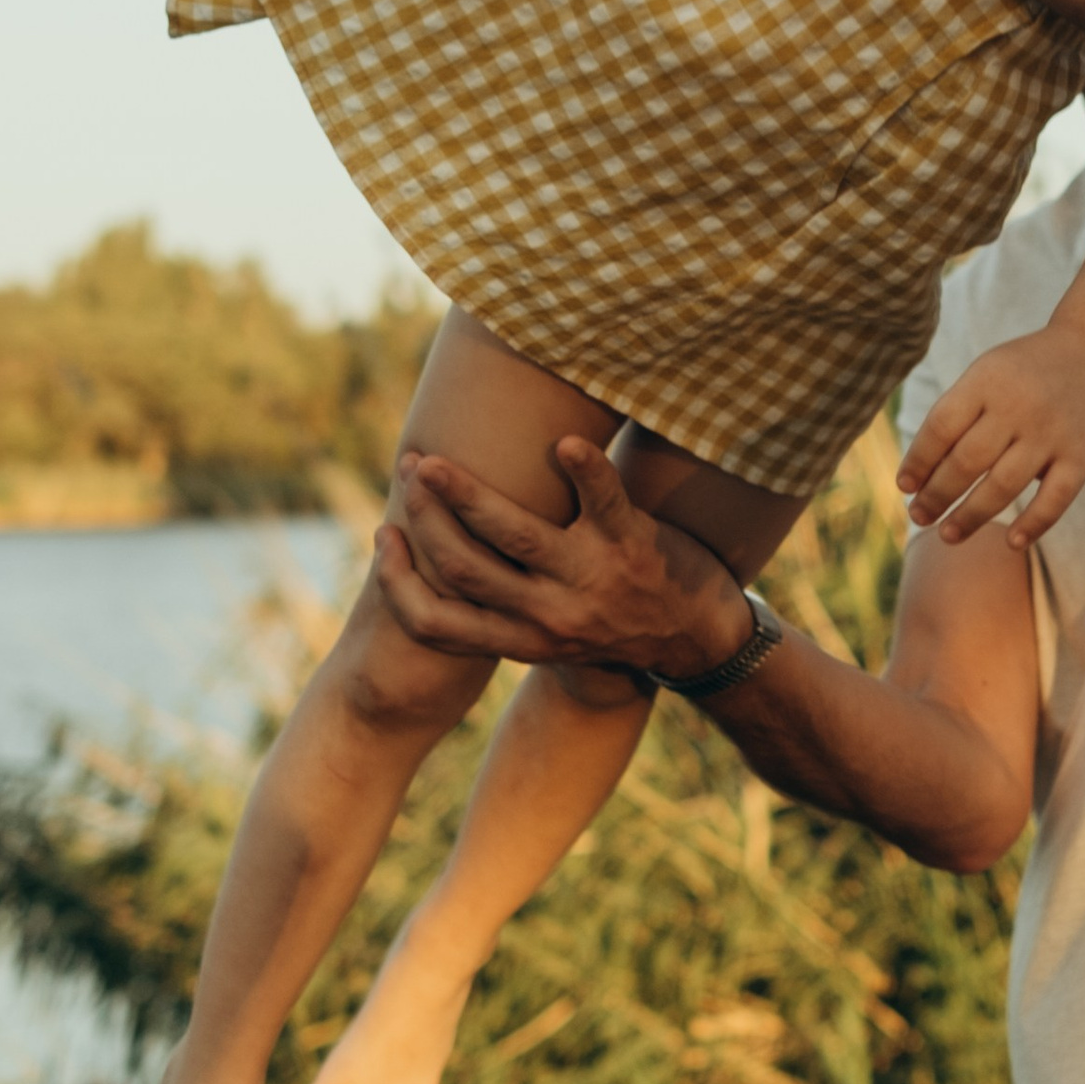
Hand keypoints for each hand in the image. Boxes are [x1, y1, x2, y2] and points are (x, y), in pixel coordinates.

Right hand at [375, 438, 748, 684]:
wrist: (700, 638)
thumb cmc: (610, 623)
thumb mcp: (549, 636)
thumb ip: (501, 609)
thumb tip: (434, 557)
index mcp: (523, 642)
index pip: (437, 624)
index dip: (398, 581)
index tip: (384, 534)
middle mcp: (551, 616)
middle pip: (464, 568)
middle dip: (426, 516)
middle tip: (411, 469)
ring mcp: (591, 578)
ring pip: (514, 533)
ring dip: (468, 491)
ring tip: (435, 457)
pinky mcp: (632, 543)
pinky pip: (603, 497)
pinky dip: (583, 466)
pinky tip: (564, 441)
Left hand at [896, 321, 1084, 547]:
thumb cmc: (1027, 370)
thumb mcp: (988, 372)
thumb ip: (957, 413)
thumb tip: (918, 474)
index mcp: (987, 380)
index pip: (941, 427)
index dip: (918, 461)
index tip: (903, 486)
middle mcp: (1018, 406)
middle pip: (967, 461)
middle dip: (937, 494)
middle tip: (918, 516)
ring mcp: (1052, 432)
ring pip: (1004, 485)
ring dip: (971, 516)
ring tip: (947, 534)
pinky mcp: (1082, 455)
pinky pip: (1055, 498)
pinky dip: (1034, 524)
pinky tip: (1011, 542)